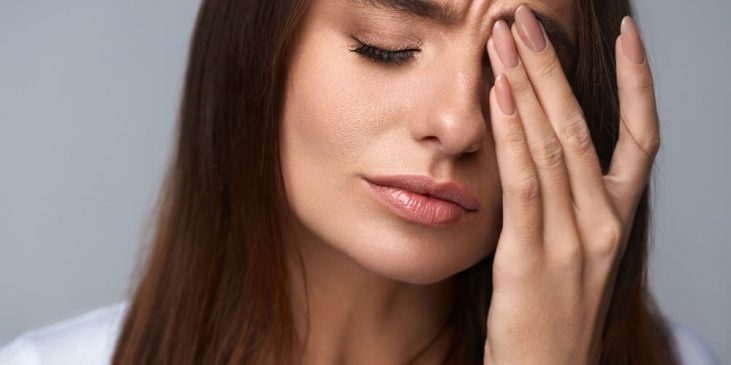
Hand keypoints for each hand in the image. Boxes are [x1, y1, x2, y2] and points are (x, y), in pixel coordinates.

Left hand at [482, 5, 658, 364]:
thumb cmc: (554, 310)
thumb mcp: (574, 250)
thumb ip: (564, 199)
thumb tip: (537, 142)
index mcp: (619, 218)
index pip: (641, 138)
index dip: (639, 82)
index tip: (628, 35)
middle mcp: (604, 223)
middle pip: (585, 128)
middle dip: (555, 68)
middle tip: (529, 21)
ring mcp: (573, 240)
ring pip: (556, 146)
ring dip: (529, 87)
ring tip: (506, 41)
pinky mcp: (532, 256)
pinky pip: (525, 183)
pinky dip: (513, 135)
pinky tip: (500, 97)